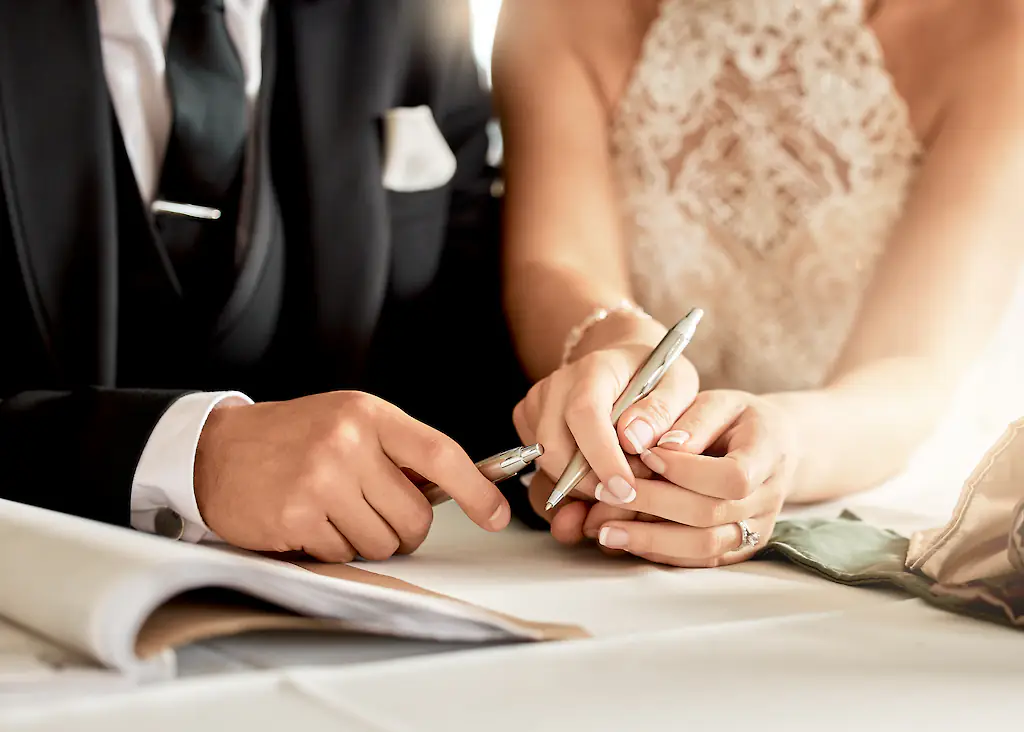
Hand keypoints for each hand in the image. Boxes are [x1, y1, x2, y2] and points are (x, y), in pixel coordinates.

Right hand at [193, 392, 510, 561]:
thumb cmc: (294, 437)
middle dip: (402, 529)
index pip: (439, 453)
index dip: (476, 490)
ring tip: (333, 511)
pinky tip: (307, 520)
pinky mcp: (297, 516)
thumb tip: (458, 490)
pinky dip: (330, 547)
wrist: (216, 450)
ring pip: (382, 543)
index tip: (497, 515)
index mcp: (369, 415)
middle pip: (414, 517)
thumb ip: (398, 451)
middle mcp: (348, 443)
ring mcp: (321, 480)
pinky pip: (343, 554)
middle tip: (371, 511)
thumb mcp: (349, 422)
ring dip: (364, 539)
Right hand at [513, 340, 698, 507]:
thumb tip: (636, 441)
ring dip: (580, 487)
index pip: (585, 415)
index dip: (602, 458)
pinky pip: (541, 468)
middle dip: (589, 484)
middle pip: (554, 448)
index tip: (626, 489)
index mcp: (595, 369)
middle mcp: (557, 384)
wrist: (626, 364)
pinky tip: (598, 475)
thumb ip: (663, 412)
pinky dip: (569, 484)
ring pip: (545, 465)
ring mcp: (538, 403)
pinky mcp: (527, 421)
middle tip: (628, 494)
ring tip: (618, 481)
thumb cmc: (656, 376)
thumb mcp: (679, 386)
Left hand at [577, 390, 799, 566]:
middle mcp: (768, 498)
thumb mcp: (718, 403)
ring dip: (650, 539)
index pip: (732, 476)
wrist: (772, 446)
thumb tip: (653, 447)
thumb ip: (691, 422)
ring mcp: (756, 529)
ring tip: (604, 530)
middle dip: (653, 504)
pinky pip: (699, 560)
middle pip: (710, 514)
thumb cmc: (737, 418)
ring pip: (703, 546)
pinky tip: (625, 540)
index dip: (686, 470)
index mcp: (769, 453)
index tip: (646, 455)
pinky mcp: (737, 548)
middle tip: (605, 493)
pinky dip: (659, 551)